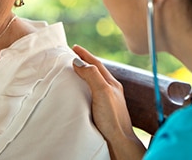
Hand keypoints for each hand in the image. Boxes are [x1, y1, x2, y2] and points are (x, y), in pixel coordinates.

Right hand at [72, 45, 144, 159]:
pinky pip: (93, 94)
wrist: (119, 142)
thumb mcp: (102, 92)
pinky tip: (80, 94)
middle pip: (96, 71)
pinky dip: (85, 88)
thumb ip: (92, 75)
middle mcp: (111, 90)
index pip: (97, 64)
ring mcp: (108, 101)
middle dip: (85, 62)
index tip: (74, 47)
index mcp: (112, 84)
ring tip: (74, 71)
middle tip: (72, 56)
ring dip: (85, 75)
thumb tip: (79, 62)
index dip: (85, 54)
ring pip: (95, 83)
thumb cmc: (112, 118)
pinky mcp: (103, 112)